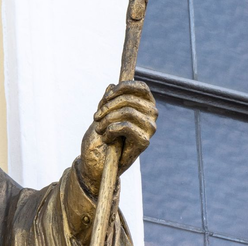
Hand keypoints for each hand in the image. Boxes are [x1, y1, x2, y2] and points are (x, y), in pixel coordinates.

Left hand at [77, 81, 157, 195]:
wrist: (97, 161)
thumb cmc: (101, 135)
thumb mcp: (103, 112)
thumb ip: (108, 99)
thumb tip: (111, 85)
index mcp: (143, 104)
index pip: (141, 87)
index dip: (123, 87)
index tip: (107, 96)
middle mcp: (151, 114)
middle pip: (129, 98)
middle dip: (107, 107)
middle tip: (96, 118)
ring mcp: (150, 128)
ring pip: (127, 111)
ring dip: (107, 119)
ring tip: (99, 128)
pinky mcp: (145, 141)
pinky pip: (126, 126)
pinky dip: (111, 129)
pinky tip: (106, 137)